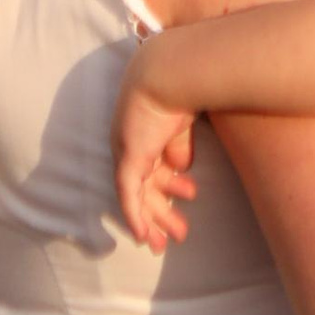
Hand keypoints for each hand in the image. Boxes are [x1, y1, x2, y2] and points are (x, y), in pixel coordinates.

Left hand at [114, 50, 200, 250]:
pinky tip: (143, 235)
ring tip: (166, 242)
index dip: (168, 188)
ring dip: (152, 221)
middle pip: (145, 187)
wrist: (171, 72)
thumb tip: (182, 169)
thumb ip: (178, 146)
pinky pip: (128, 195)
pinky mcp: (129, 158)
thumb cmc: (181, 88)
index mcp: (145, 134)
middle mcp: (132, 145)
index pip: (153, 167)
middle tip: (178, 234)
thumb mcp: (182, 123)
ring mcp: (128, 152)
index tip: (187, 201)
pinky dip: (134, 216)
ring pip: (137, 197)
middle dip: (161, 213)